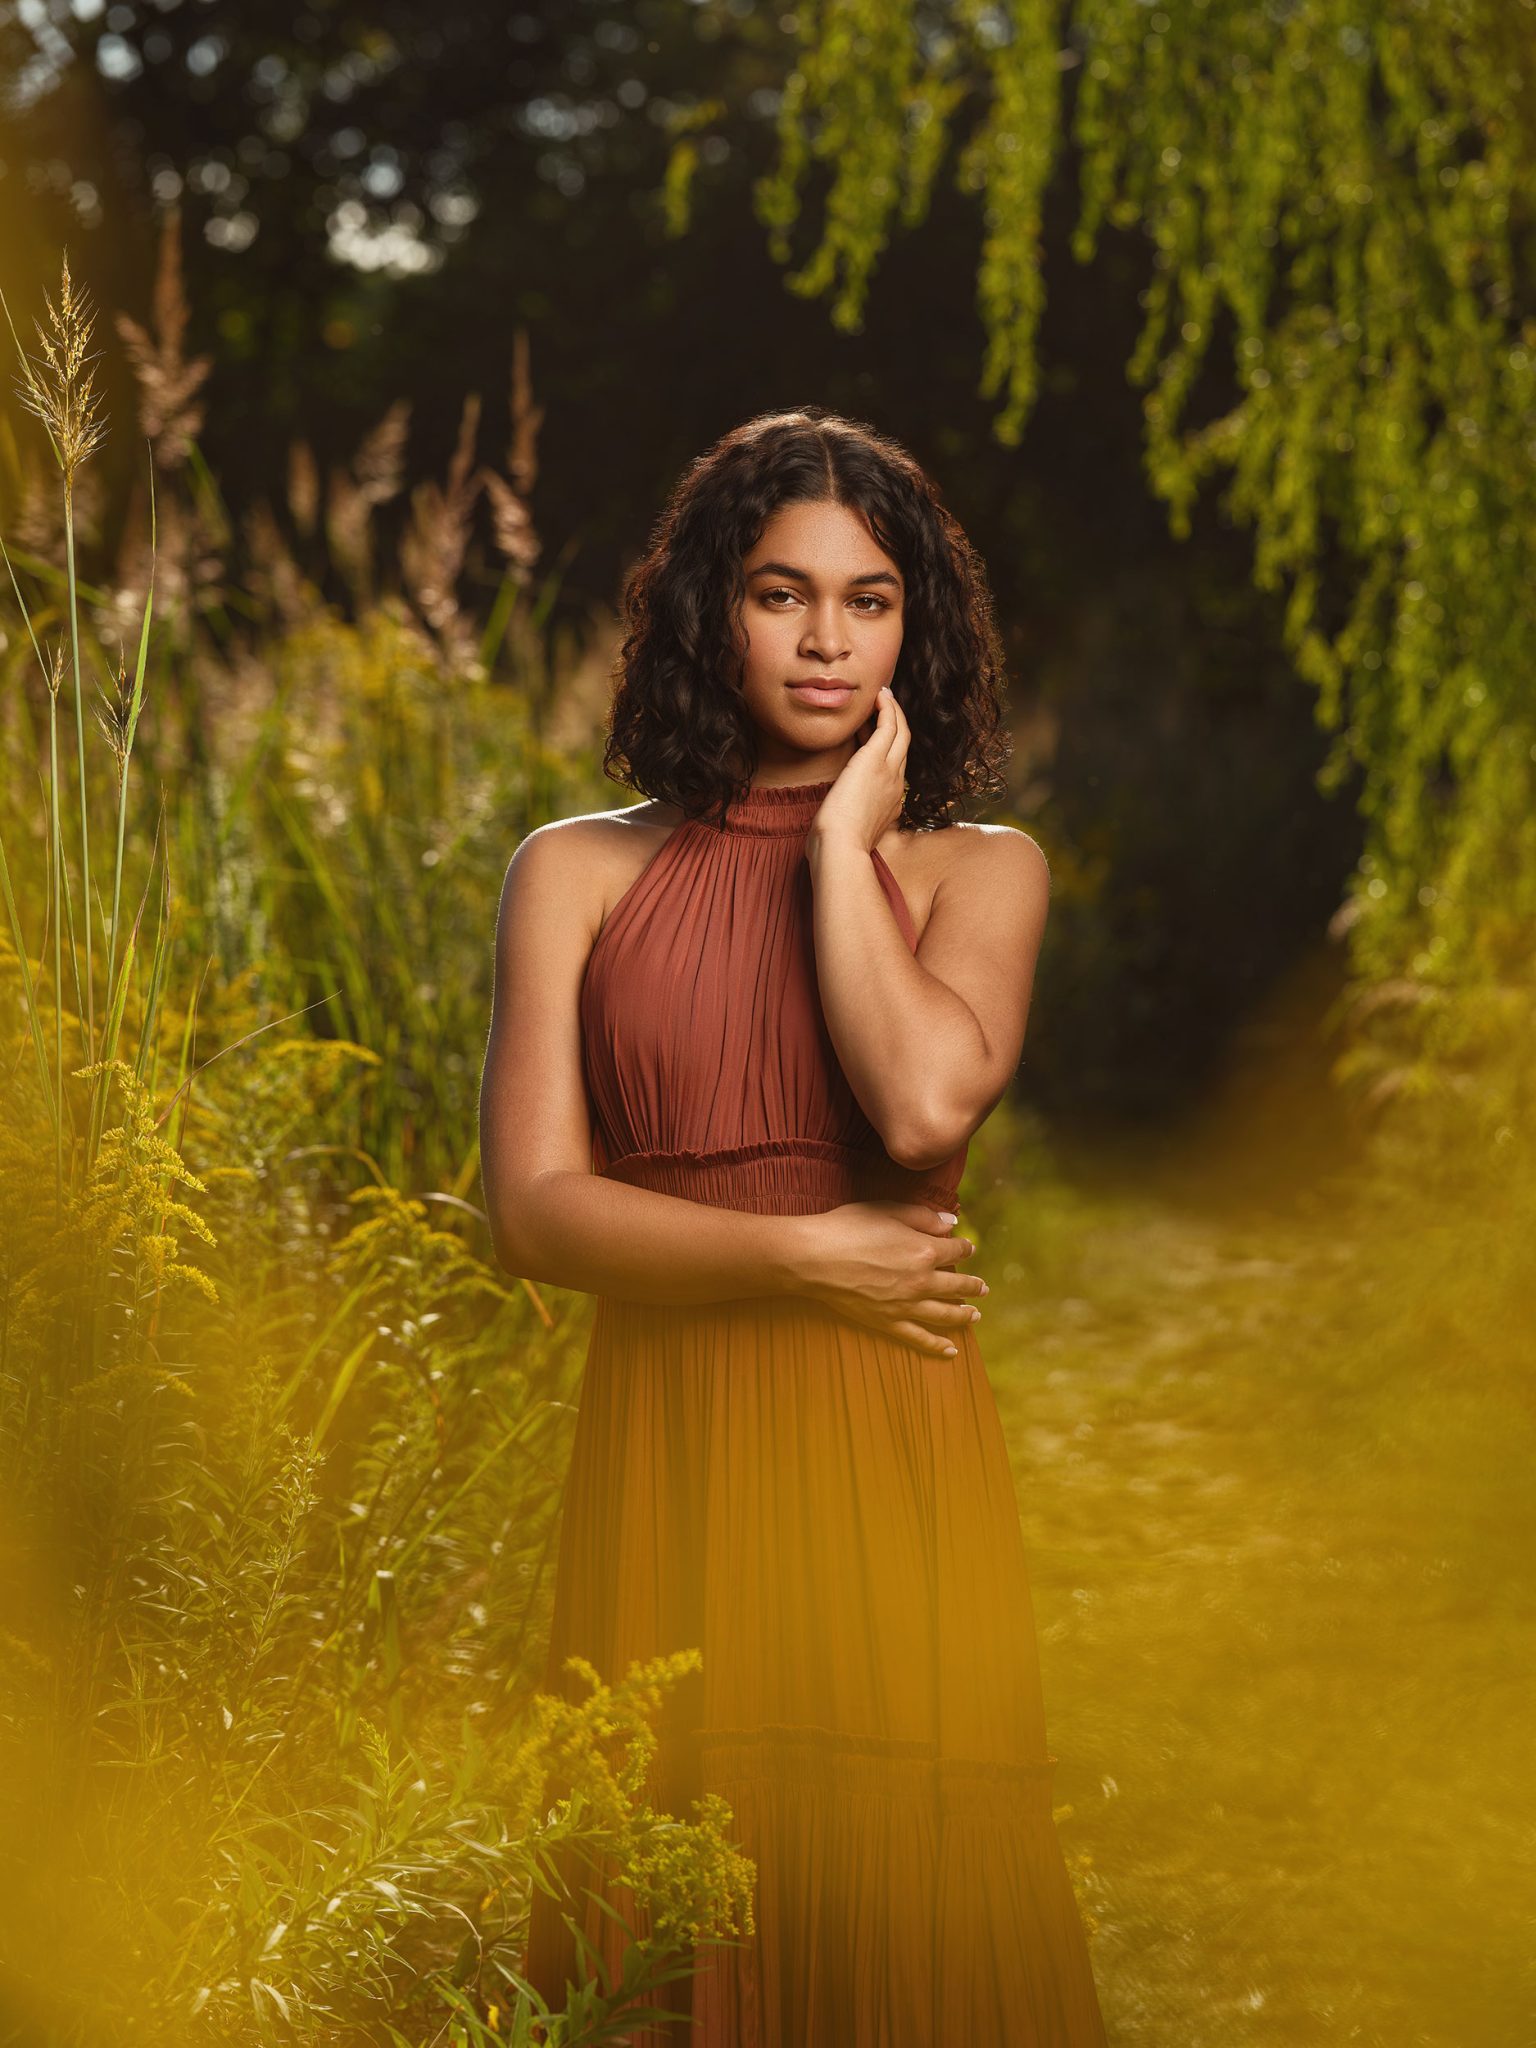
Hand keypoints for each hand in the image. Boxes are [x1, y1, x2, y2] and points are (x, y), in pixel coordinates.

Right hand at [779, 1199, 986, 1358]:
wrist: (816, 1258)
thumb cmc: (848, 1228)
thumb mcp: (888, 1211)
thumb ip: (923, 1216)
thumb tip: (951, 1223)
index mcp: (924, 1250)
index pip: (956, 1250)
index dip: (965, 1247)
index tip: (968, 1248)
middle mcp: (922, 1280)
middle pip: (957, 1285)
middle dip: (973, 1286)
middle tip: (983, 1288)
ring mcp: (906, 1305)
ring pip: (946, 1314)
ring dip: (964, 1315)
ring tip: (975, 1316)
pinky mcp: (888, 1322)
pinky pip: (919, 1338)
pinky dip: (937, 1346)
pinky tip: (951, 1350)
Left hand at [808, 682, 909, 855]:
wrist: (840, 848)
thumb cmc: (835, 847)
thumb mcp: (846, 832)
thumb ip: (846, 820)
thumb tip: (832, 818)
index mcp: (890, 803)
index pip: (891, 766)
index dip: (883, 746)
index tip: (869, 733)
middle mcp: (896, 785)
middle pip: (902, 746)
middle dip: (895, 723)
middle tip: (884, 706)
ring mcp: (890, 771)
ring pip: (901, 732)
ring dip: (894, 710)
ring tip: (883, 695)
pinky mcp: (876, 760)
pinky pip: (889, 725)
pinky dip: (887, 709)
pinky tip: (878, 697)